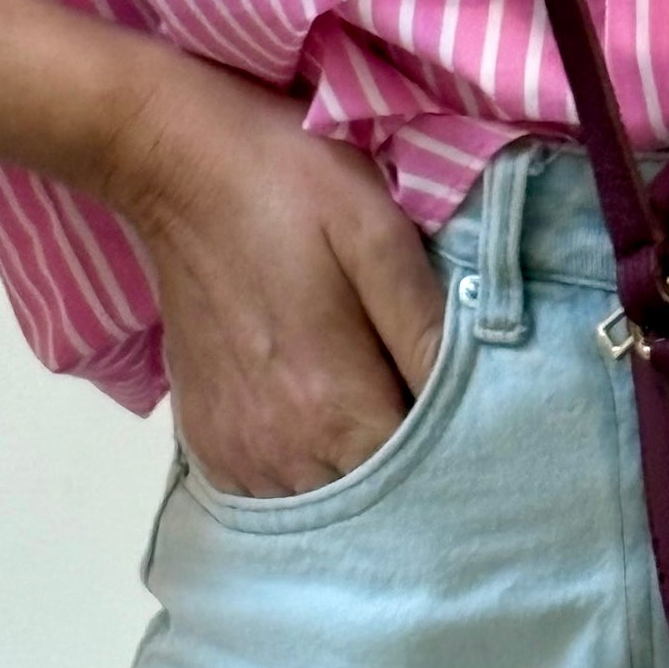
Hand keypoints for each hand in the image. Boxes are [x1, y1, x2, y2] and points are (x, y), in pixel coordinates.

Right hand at [111, 52, 448, 497]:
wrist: (183, 164)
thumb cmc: (294, 188)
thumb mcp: (380, 234)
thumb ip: (427, 324)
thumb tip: (483, 394)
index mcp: (333, 404)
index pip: (420, 477)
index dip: (460, 454)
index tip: (485, 423)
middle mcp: (280, 449)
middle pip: (371, 501)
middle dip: (415, 473)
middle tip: (445, 419)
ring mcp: (234, 450)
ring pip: (320, 503)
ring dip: (357, 475)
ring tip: (387, 419)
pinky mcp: (203, 436)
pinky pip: (269, 489)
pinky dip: (306, 472)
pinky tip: (328, 425)